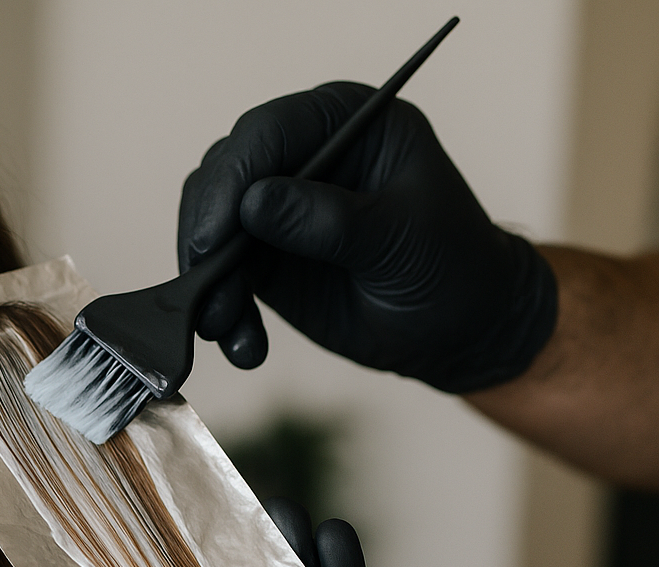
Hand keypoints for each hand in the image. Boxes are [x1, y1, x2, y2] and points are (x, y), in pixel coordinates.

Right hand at [177, 82, 557, 391]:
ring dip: (207, 280)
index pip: (270, 131)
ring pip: (206, 224)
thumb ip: (331, 220)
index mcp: (347, 122)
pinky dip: (220, 308)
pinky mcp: (261, 254)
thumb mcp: (401, 240)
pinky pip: (216, 274)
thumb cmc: (451, 266)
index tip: (214, 237)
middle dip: (206, 235)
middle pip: (222, 174)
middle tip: (207, 292)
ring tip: (224, 328)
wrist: (459, 328)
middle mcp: (303, 152)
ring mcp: (275, 204)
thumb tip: (254, 203)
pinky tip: (243, 346)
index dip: (233, 178)